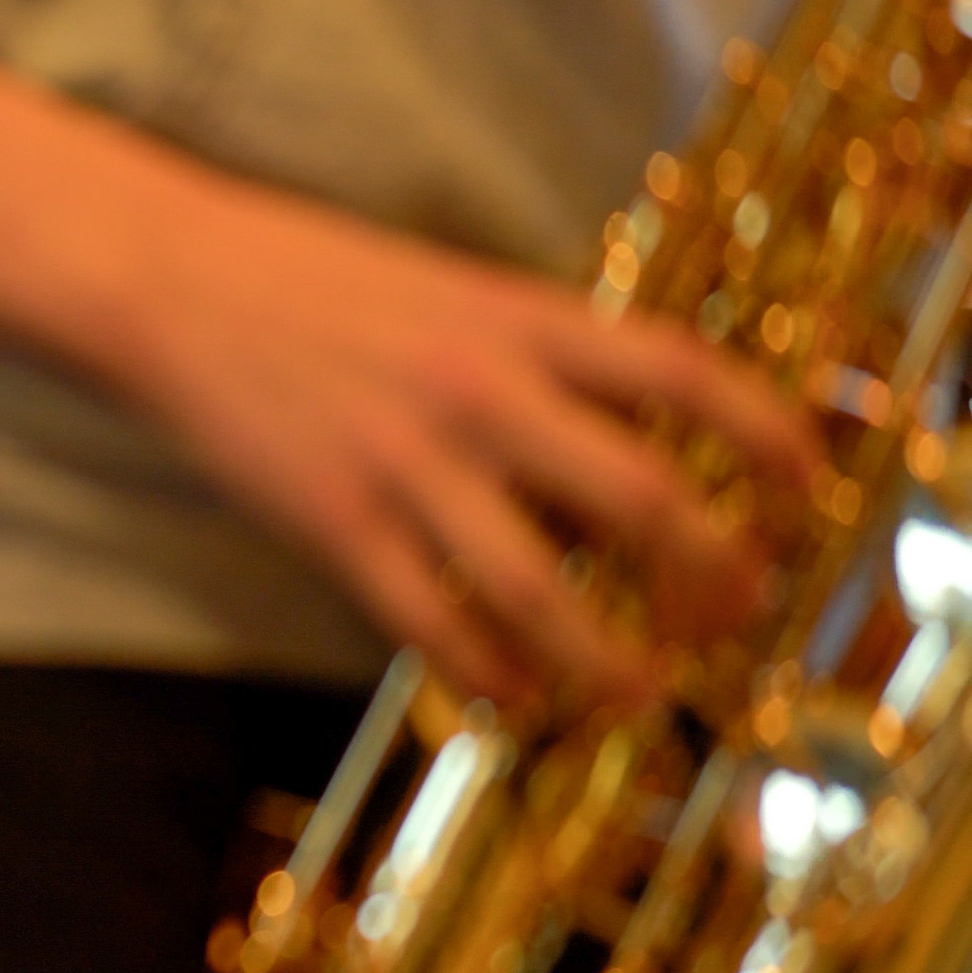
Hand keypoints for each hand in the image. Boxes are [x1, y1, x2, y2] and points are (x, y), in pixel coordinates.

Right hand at [111, 178, 818, 708]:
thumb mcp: (450, 291)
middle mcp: (477, 390)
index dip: (766, 435)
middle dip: (708, 574)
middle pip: (641, 497)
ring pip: (540, 588)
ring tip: (636, 690)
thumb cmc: (307, 281)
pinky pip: (429, 621)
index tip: (804, 488)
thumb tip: (611, 459)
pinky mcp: (330, 520)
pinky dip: (485, 672)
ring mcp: (402, 462)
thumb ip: (534, 360)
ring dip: (604, 657)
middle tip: (729, 614)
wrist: (169, 279)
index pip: (682, 374)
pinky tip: (511, 693)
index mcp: (516, 319)